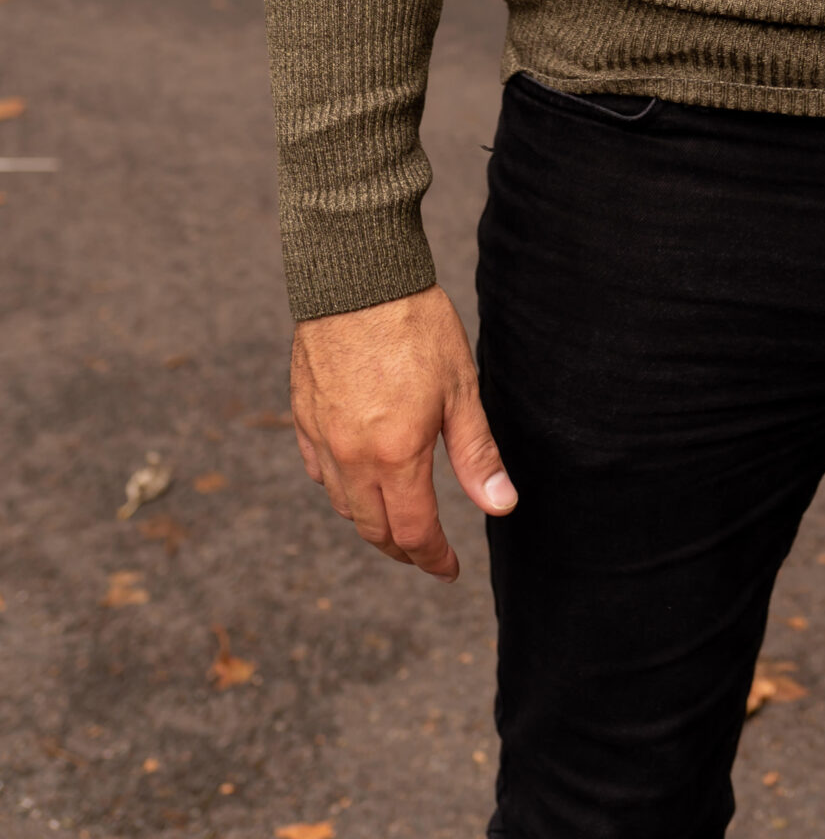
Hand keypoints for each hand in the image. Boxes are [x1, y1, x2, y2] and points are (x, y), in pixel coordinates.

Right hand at [290, 284, 516, 579]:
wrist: (356, 275)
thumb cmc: (415, 323)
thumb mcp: (460, 387)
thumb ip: (476, 453)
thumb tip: (501, 505)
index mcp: (396, 454)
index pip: (413, 531)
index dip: (433, 558)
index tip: (450, 569)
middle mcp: (351, 456)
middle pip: (373, 529)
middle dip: (402, 548)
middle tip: (425, 552)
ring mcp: (321, 437)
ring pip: (343, 504)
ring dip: (370, 522)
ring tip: (396, 521)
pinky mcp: (303, 415)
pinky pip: (319, 471)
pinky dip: (340, 488)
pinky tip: (356, 480)